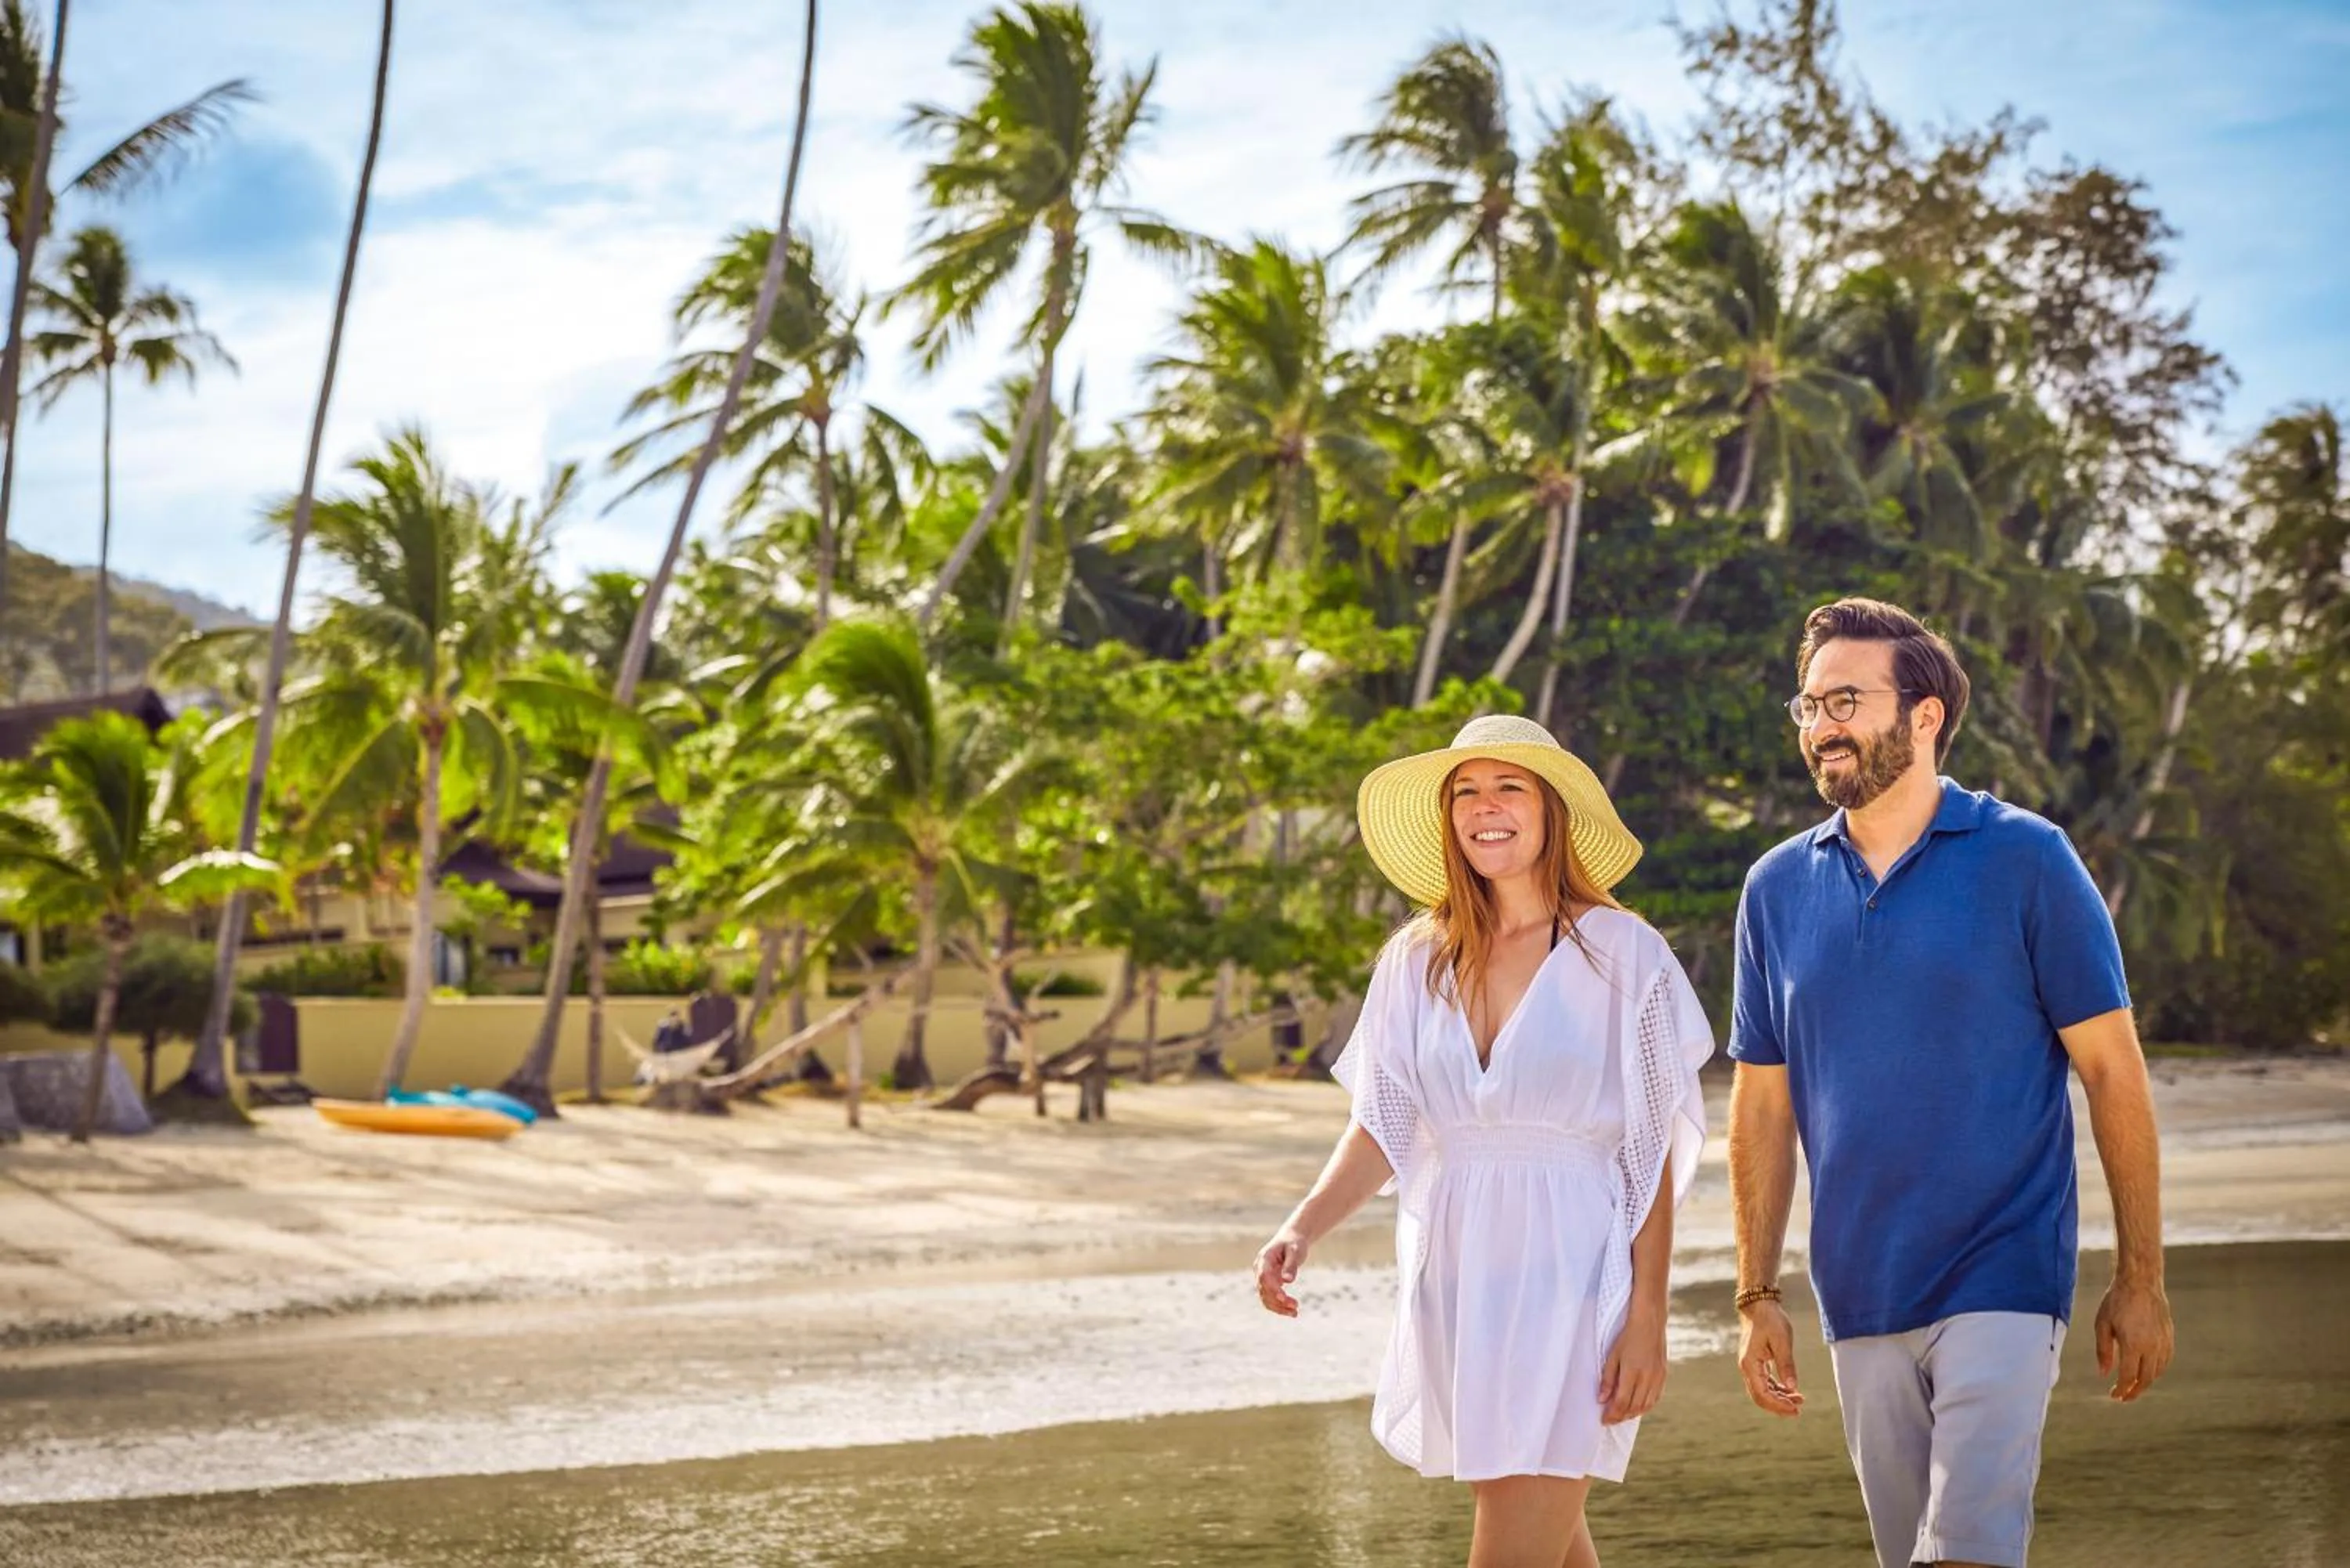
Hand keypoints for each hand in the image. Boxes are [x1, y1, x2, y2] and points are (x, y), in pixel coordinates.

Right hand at [1253, 1228, 1308, 1316]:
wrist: (1291, 1239)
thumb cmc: (1294, 1243)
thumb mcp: (1295, 1251)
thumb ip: (1291, 1265)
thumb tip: (1288, 1280)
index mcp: (1264, 1259)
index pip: (1264, 1277)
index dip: (1272, 1289)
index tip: (1284, 1298)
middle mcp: (1259, 1269)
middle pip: (1263, 1290)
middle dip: (1278, 1301)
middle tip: (1296, 1306)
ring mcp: (1262, 1277)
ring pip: (1265, 1298)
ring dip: (1278, 1307)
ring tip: (1295, 1312)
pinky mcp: (1269, 1283)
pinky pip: (1270, 1298)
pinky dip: (1279, 1306)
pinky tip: (1292, 1312)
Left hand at [1600, 1305, 1667, 1424]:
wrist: (1650, 1323)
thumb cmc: (1627, 1337)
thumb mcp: (1612, 1356)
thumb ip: (1608, 1379)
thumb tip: (1602, 1400)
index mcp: (1632, 1372)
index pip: (1622, 1402)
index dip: (1612, 1414)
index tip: (1603, 1420)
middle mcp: (1647, 1377)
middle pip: (1634, 1407)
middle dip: (1621, 1417)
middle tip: (1611, 1420)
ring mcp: (1658, 1377)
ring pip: (1646, 1405)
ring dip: (1633, 1414)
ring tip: (1621, 1416)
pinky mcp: (1664, 1376)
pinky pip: (1655, 1398)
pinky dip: (1646, 1407)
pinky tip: (1637, 1408)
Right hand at [1737, 1298, 1803, 1416]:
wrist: (1760, 1305)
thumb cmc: (1770, 1320)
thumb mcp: (1782, 1341)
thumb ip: (1786, 1365)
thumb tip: (1792, 1388)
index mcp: (1750, 1364)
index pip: (1762, 1394)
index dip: (1778, 1405)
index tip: (1796, 1409)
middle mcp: (1746, 1368)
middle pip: (1760, 1397)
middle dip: (1778, 1406)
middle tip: (1798, 1410)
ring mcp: (1750, 1366)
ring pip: (1762, 1391)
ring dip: (1779, 1398)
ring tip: (1799, 1400)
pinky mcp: (1756, 1363)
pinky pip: (1765, 1382)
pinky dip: (1777, 1389)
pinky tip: (1791, 1390)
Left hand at [2094, 1277, 2172, 1401]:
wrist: (2141, 1282)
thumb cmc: (2117, 1301)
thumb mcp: (2102, 1324)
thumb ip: (2104, 1351)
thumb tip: (2104, 1374)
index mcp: (2134, 1345)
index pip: (2129, 1377)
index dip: (2122, 1390)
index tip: (2114, 1396)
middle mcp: (2152, 1347)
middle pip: (2146, 1379)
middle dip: (2135, 1391)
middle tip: (2123, 1397)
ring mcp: (2163, 1342)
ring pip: (2158, 1372)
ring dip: (2146, 1382)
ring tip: (2133, 1386)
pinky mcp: (2169, 1336)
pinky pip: (2166, 1360)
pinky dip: (2157, 1370)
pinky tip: (2147, 1371)